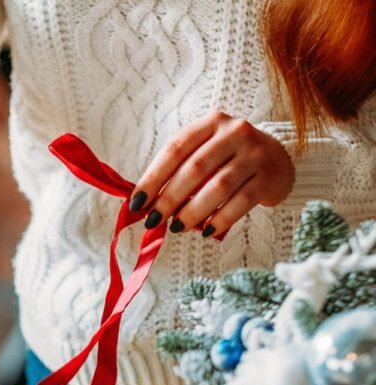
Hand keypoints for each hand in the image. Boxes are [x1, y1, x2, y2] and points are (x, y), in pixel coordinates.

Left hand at [130, 111, 294, 236]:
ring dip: (193, 211)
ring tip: (177, 228)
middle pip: (195, 168)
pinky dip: (221, 219)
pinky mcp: (268, 176)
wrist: (278, 160)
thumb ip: (177, 171)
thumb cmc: (228, 159)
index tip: (136, 202)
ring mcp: (254, 153)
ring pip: (218, 186)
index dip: (152, 178)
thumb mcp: (203, 153)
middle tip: (154, 220)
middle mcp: (234, 132)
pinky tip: (206, 231)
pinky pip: (241, 201)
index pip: (175, 149)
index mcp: (210, 123)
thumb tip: (145, 203)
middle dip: (169, 198)